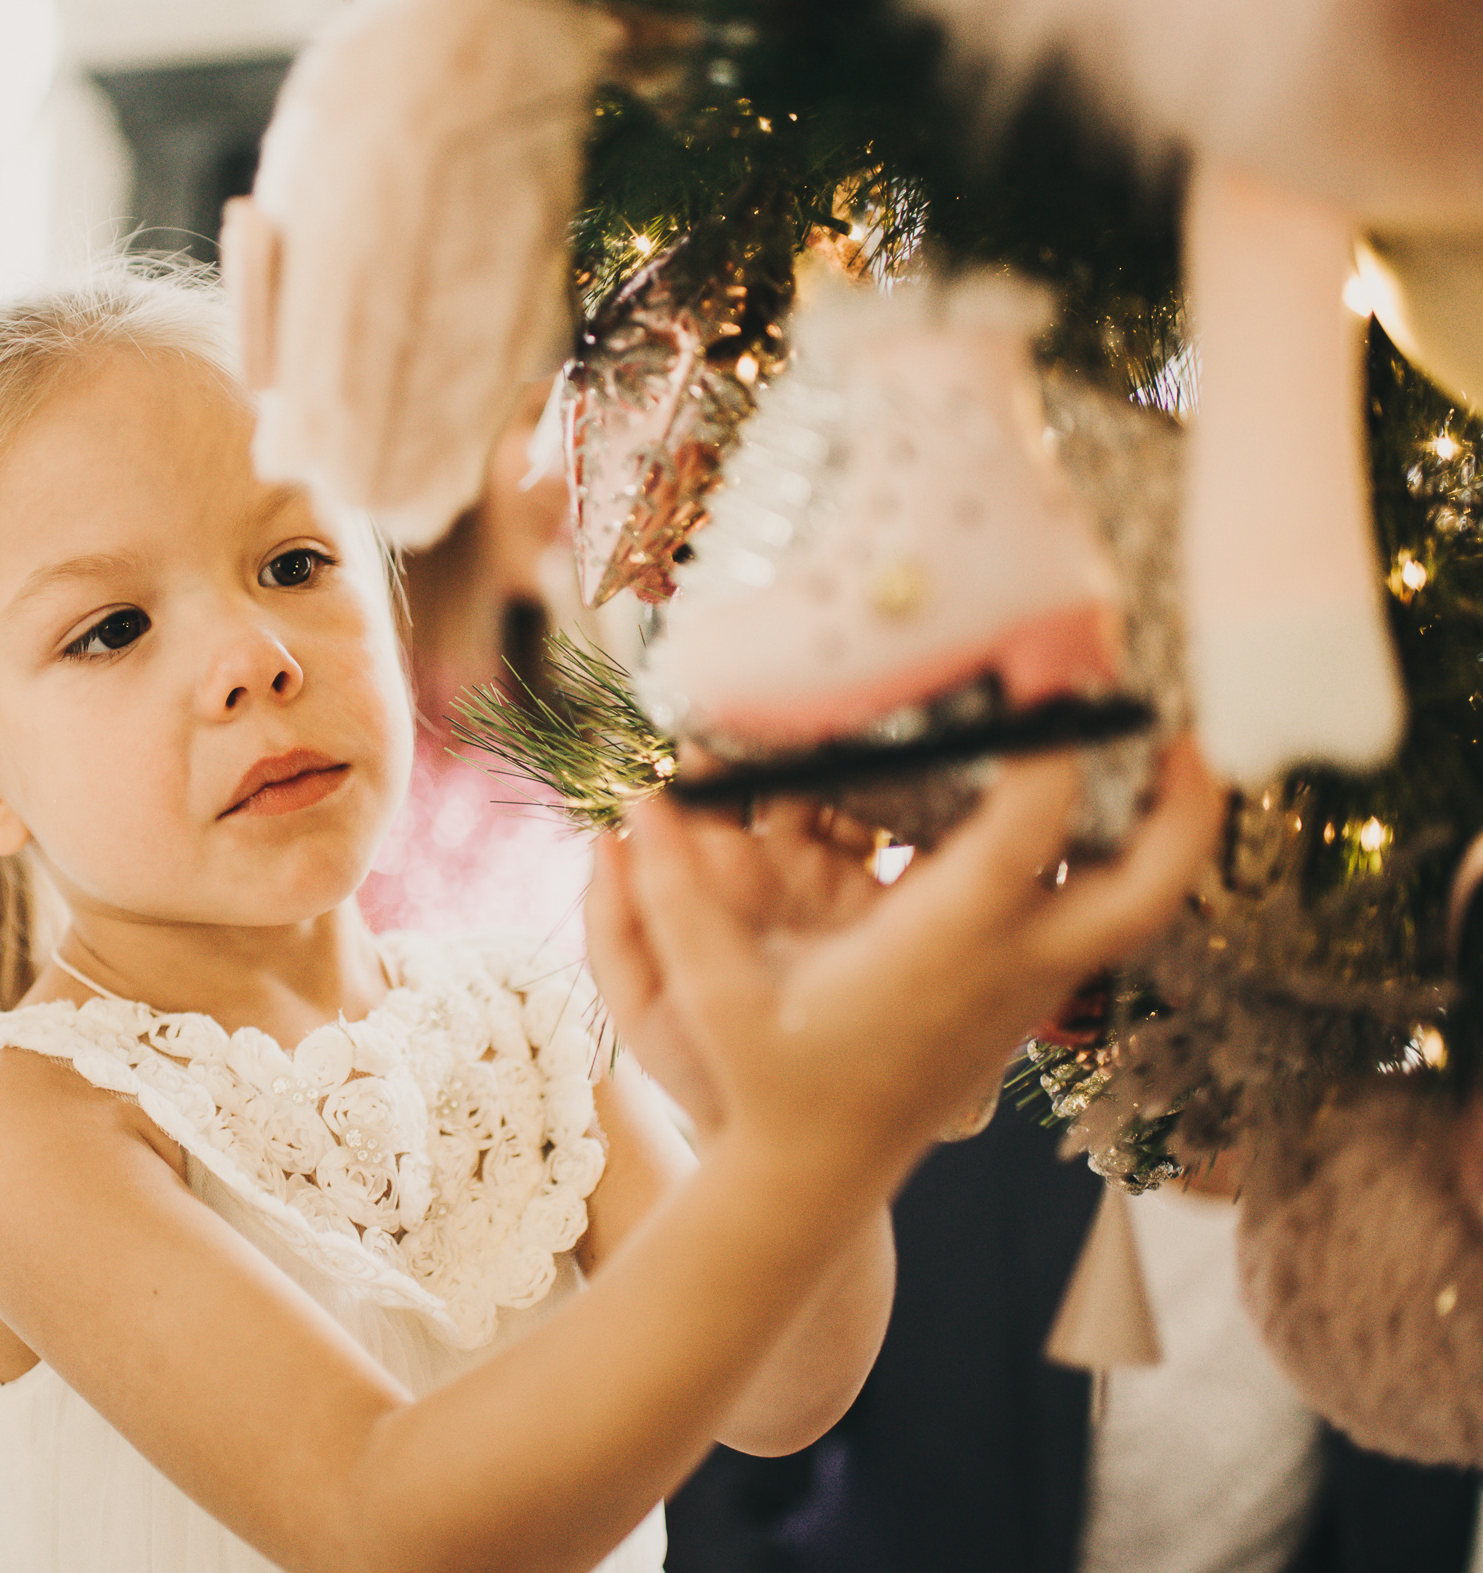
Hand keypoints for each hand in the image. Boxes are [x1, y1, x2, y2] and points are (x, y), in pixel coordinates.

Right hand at [585, 740, 1224, 1180]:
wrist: (814, 1177)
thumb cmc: (765, 1082)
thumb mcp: (709, 994)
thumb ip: (674, 898)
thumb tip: (643, 803)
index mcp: (941, 948)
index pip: (1030, 826)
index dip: (1052, 733)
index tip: (1048, 651)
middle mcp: (1008, 965)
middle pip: (1151, 879)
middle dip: (1185, 794)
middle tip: (1178, 711)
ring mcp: (1031, 986)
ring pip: (1144, 901)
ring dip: (1167, 823)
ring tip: (1161, 740)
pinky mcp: (1027, 997)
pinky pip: (1103, 916)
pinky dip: (1119, 857)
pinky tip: (1091, 806)